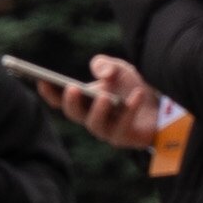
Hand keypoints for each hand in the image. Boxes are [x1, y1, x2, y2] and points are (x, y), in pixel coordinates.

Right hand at [47, 57, 172, 154]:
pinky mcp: (125, 138)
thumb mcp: (119, 69)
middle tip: (72, 88)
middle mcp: (91, 118)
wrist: (161, 106)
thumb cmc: (133, 88)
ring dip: (99, 110)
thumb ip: (106, 64)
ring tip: (104, 97)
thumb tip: (100, 72)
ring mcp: (107, 130)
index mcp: (84, 101)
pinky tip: (137, 94)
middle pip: (74, 114)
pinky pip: (124, 126)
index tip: (41, 80)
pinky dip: (131, 109)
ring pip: (96, 125)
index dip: (49, 92)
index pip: (60, 100)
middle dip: (71, 102)